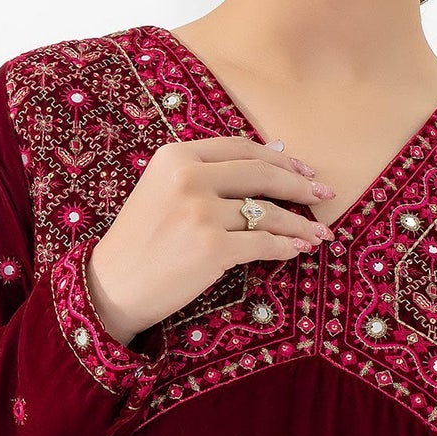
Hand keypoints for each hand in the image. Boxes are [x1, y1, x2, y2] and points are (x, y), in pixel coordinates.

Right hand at [82, 133, 337, 345]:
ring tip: (319, 233)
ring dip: (299, 224)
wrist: (111, 286)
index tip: (303, 169)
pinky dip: (286, 247)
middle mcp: (189, 178)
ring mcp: (202, 213)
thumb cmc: (139, 241)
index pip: (240, 149)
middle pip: (261, 174)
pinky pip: (263, 244)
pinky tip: (300, 250)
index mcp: (176, 156)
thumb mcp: (160, 190)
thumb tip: (268, 160)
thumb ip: (203, 174)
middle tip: (325, 195)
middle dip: (300, 185)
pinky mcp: (213, 248)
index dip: (278, 159)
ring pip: (267, 213)